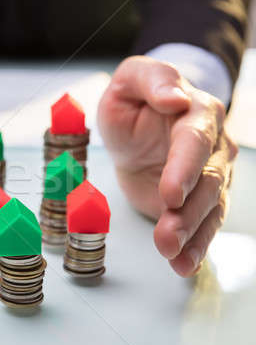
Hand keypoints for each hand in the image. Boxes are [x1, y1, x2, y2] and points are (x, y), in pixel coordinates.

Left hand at [98, 56, 237, 276]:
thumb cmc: (134, 101)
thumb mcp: (131, 80)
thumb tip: (175, 98)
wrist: (138, 127)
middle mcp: (213, 146)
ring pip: (209, 208)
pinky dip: (195, 247)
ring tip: (174, 258)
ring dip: (193, 236)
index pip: (195, 143)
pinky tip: (184, 264)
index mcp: (198, 113)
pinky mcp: (199, 200)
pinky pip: (203, 225)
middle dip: (188, 213)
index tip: (171, 195)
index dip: (185, 169)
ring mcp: (210, 175)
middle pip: (208, 182)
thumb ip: (152, 80)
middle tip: (167, 237)